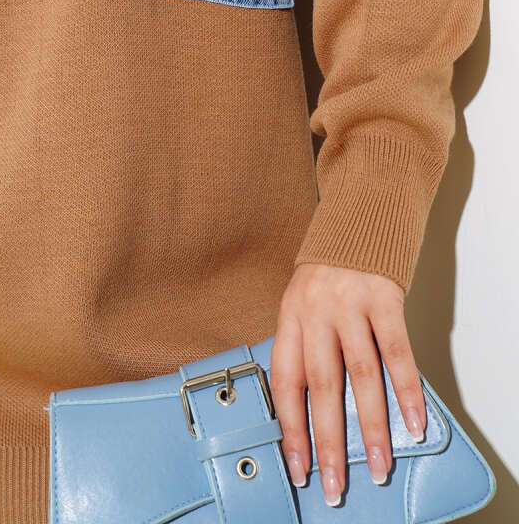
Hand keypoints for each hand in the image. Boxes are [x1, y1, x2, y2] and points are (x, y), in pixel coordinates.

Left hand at [270, 261, 426, 506]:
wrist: (359, 215)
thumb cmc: (329, 269)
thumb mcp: (303, 301)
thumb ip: (306, 345)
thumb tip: (312, 410)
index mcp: (290, 316)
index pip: (285, 381)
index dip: (291, 429)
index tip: (298, 468)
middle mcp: (316, 311)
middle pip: (320, 385)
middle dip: (328, 441)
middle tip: (336, 485)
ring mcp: (350, 304)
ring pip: (360, 375)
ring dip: (371, 426)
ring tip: (380, 465)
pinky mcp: (384, 298)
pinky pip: (396, 352)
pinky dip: (405, 390)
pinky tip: (413, 422)